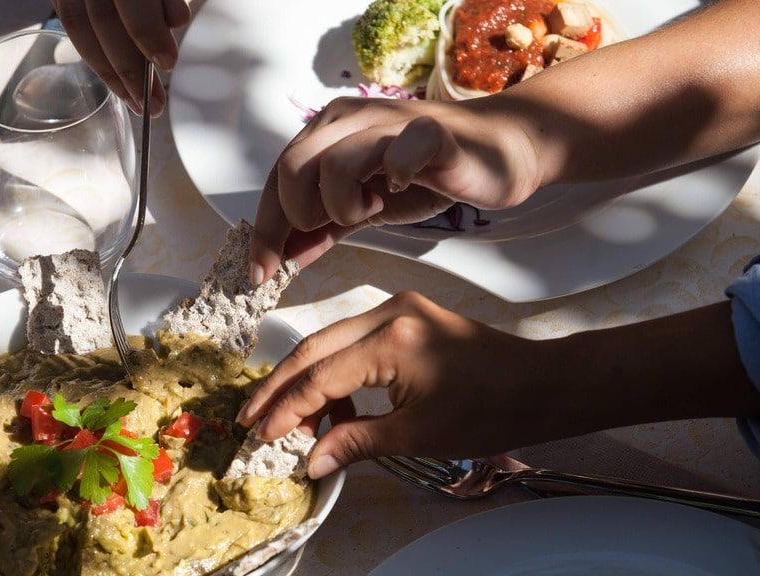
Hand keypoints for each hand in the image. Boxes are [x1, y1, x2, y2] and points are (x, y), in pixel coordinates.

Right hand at [53, 0, 191, 114]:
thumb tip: (177, 20)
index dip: (147, 31)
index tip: (168, 64)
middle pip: (99, 17)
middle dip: (127, 67)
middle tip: (153, 104)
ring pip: (77, 24)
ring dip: (106, 70)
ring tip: (133, 101)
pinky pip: (69, 19)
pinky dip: (93, 51)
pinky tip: (114, 75)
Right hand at [237, 292, 554, 476]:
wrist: (544, 385)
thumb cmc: (490, 412)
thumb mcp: (419, 435)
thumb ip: (356, 443)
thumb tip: (309, 462)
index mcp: (393, 342)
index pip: (320, 376)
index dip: (285, 410)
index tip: (260, 438)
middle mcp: (389, 313)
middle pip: (313, 348)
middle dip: (279, 387)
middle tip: (251, 420)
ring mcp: (398, 309)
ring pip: (329, 341)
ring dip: (305, 380)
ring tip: (289, 421)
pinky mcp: (406, 315)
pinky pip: (352, 340)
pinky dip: (334, 371)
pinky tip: (332, 406)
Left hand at [248, 96, 541, 281]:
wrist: (497, 152)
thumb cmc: (426, 175)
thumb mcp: (363, 208)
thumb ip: (322, 228)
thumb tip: (282, 258)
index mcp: (327, 132)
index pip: (277, 180)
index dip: (265, 230)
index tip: (261, 272)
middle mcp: (350, 119)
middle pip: (292, 169)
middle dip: (303, 215)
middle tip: (337, 226)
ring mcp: (389, 122)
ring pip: (333, 165)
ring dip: (344, 205)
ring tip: (372, 208)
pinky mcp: (430, 133)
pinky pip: (398, 152)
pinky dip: (393, 176)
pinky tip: (401, 188)